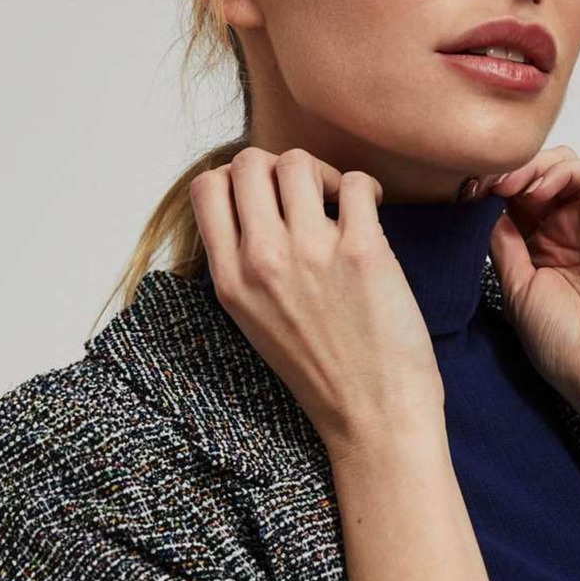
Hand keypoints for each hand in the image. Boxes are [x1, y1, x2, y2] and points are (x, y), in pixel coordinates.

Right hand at [190, 147, 446, 456]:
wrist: (372, 418)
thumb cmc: (323, 374)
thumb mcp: (256, 322)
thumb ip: (246, 265)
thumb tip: (259, 204)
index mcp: (230, 281)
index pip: (207, 188)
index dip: (238, 178)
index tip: (267, 198)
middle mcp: (261, 261)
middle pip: (249, 163)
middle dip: (279, 168)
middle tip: (308, 197)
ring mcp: (309, 253)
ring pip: (298, 162)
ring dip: (323, 174)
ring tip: (341, 203)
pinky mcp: (361, 252)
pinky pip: (355, 182)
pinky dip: (365, 187)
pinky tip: (372, 212)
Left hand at [482, 147, 579, 412]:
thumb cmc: (567, 346)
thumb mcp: (517, 289)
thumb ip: (504, 245)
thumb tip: (486, 206)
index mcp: (544, 250)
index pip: (517, 200)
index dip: (491, 189)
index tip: (465, 192)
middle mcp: (572, 233)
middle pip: (540, 176)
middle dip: (510, 171)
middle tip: (486, 182)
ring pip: (567, 166)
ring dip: (535, 165)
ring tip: (511, 185)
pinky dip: (566, 169)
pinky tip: (541, 189)